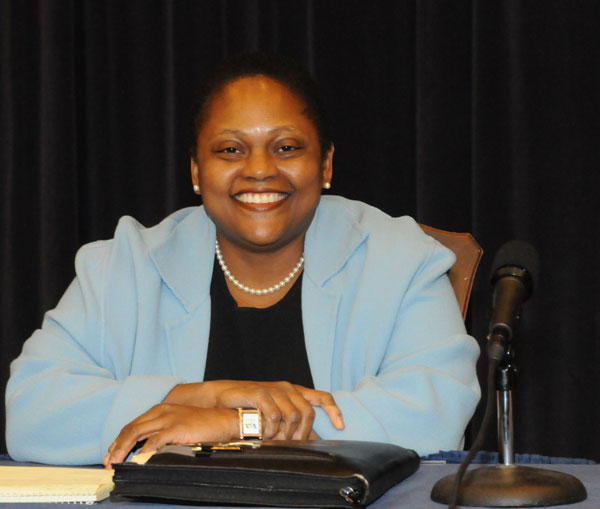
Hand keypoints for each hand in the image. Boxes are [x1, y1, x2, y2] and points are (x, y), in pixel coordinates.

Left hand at [102, 404, 236, 468]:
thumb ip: (162, 432)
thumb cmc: (204, 425)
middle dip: (116, 446)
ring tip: (116, 464)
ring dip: (123, 450)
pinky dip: (142, 452)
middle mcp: (161, 410)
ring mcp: (168, 418)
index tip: (111, 455)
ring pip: (136, 433)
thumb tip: (145, 449)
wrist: (225, 420)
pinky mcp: (176, 427)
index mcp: (160, 409)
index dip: (119, 441)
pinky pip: (153, 441)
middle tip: (108, 462)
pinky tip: (137, 462)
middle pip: (130, 428)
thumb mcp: (178, 424)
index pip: (132, 425)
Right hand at [215, 381, 343, 439]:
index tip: (340, 427)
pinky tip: (265, 435)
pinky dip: (271, 429)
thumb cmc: (252, 407)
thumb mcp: (277, 411)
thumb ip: (294, 422)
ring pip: (292, 416)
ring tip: (276, 441)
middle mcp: (288, 388)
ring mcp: (275, 390)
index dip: (334, 411)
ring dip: (286, 434)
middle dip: (304, 433)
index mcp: (295, 391)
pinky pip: (274, 415)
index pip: (322, 397)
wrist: (225, 396)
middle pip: (308, 413)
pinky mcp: (260, 393)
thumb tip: (315, 441)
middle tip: (294, 445)